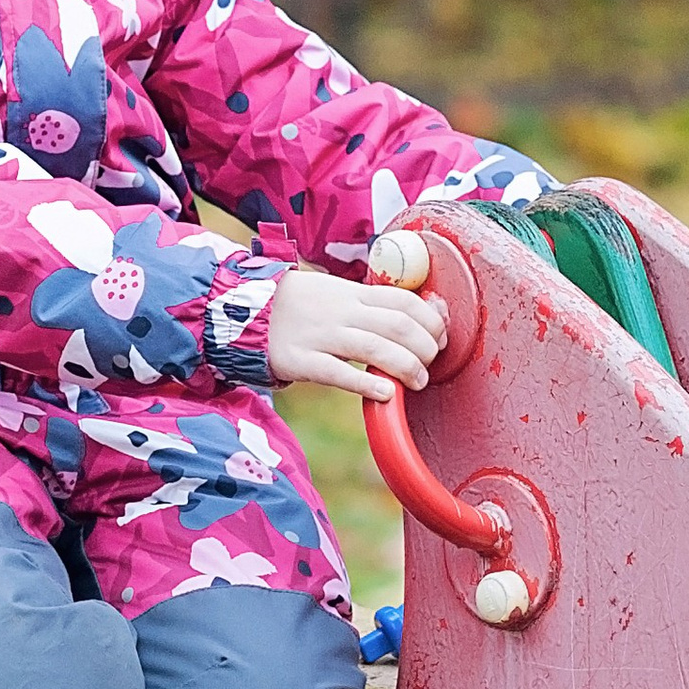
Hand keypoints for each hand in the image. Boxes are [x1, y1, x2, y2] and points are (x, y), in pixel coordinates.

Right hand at [265, 268, 446, 400]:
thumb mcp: (338, 293)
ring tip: (418, 382)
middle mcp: (341, 312)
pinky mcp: (301, 361)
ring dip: (406, 366)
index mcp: (352, 293)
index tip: (441, 338)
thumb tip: (429, 311)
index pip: (404, 300)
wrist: (246, 310)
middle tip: (432, 364)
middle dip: (425, 346)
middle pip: (397, 325)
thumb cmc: (302, 306)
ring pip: (374, 348)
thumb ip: (376, 304)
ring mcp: (321, 336)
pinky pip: (338, 373)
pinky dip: (366, 385)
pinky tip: (386, 395)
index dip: (431, 320)